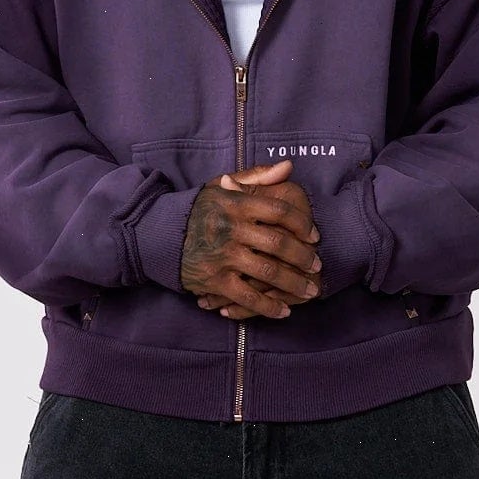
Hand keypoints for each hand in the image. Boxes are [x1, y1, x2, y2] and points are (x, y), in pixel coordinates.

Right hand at [181, 159, 322, 318]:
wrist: (161, 235)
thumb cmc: (199, 210)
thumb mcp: (222, 186)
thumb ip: (257, 176)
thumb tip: (289, 166)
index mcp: (236, 204)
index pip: (279, 211)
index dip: (302, 224)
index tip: (314, 236)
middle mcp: (231, 229)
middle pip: (279, 244)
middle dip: (304, 258)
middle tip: (317, 265)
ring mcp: (223, 256)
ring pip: (268, 273)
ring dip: (294, 284)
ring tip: (310, 290)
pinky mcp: (214, 280)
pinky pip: (247, 297)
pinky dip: (268, 307)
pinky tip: (283, 311)